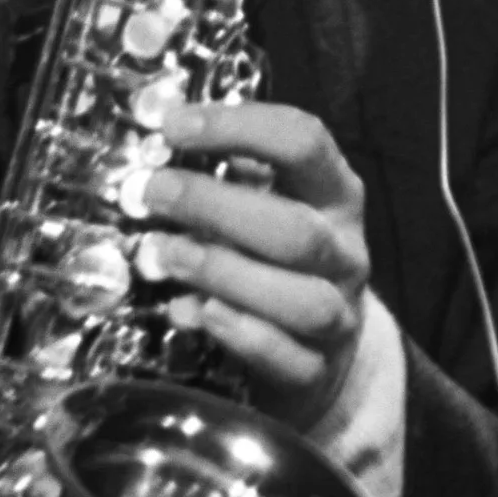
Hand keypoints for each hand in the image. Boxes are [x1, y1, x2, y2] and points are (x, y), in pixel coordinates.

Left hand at [144, 101, 369, 429]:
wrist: (324, 347)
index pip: (304, 143)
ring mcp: (338, 314)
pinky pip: (285, 358)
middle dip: (215, 207)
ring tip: (162, 254)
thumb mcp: (269, 201)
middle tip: (153, 193)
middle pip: (295, 230)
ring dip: (222, 273)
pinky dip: (237, 334)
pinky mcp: (317, 370)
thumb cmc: (277, 255)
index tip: (172, 126)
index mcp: (336, 194)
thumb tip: (158, 141)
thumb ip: (227, 173)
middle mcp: (344, 252)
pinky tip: (191, 311)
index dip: (239, 127)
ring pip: (298, 299)